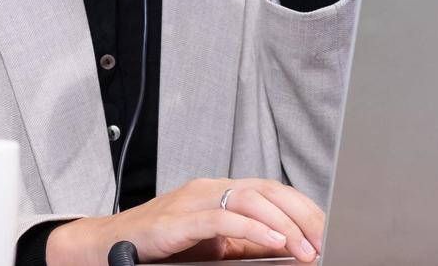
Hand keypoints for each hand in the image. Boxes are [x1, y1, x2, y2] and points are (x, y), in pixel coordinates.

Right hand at [46, 177, 323, 265]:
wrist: (108, 247)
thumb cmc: (160, 247)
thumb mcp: (213, 246)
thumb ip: (246, 244)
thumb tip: (289, 250)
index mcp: (224, 192)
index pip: (276, 193)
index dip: (306, 210)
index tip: (329, 233)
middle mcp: (213, 188)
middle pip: (271, 191)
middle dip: (304, 216)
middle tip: (326, 241)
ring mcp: (195, 200)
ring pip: (252, 200)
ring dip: (285, 225)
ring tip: (306, 248)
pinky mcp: (179, 218)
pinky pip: (223, 218)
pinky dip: (254, 229)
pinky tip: (275, 241)